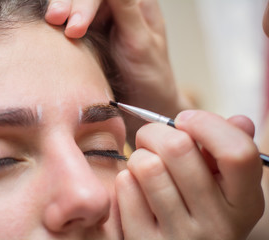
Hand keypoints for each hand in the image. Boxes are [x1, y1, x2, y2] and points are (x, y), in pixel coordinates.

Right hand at [46, 0, 191, 146]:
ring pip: (75, 4)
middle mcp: (117, 5)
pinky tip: (52, 27)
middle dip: (70, 3)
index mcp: (136, 1)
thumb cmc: (151, 76)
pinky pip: (70, 20)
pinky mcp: (88, 32)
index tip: (76, 26)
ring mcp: (101, 17)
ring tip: (51, 21)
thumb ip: (126, 9)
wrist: (144, 103)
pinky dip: (59, 23)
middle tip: (55, 19)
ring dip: (61, 8)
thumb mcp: (141, 42)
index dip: (87, 2)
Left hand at [116, 110, 263, 238]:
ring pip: (147, 166)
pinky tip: (136, 187)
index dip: (206, 123)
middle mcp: (216, 224)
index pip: (237, 152)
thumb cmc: (201, 209)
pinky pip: (126, 187)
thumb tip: (240, 121)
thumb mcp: (228, 188)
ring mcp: (179, 237)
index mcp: (244, 204)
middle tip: (153, 138)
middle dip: (156, 131)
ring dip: (139, 155)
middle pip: (178, 148)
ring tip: (144, 163)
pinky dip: (126, 177)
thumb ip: (232, 152)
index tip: (184, 120)